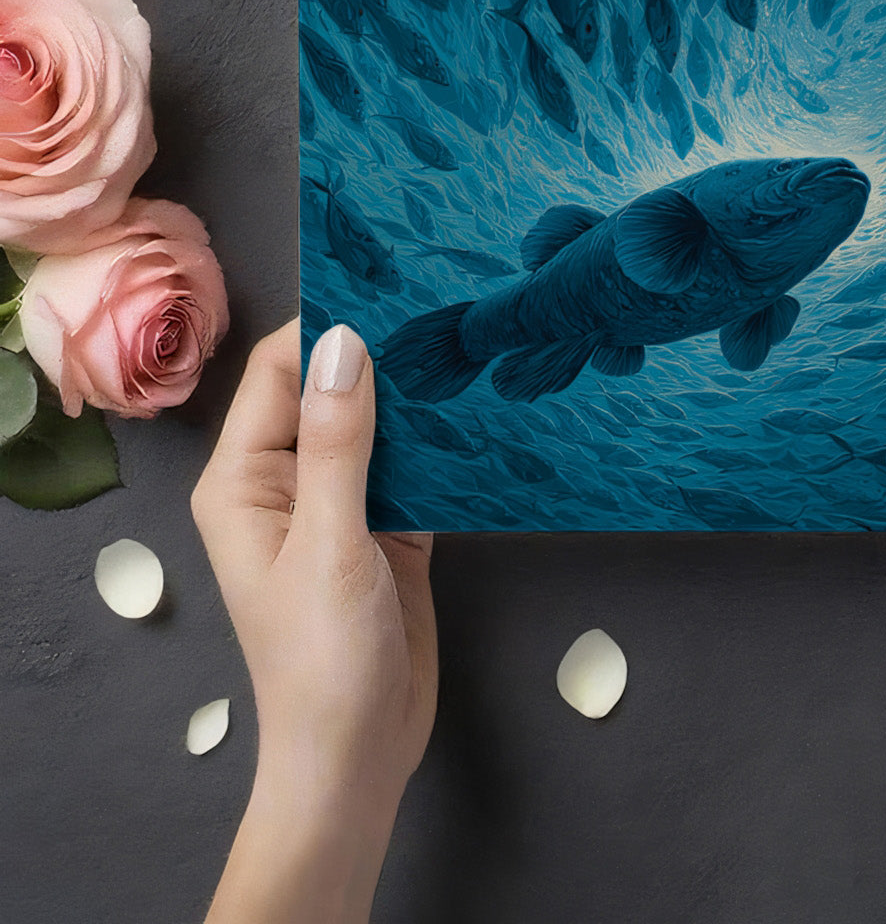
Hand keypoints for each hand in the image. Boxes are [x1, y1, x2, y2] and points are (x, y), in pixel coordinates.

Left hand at [192, 320, 437, 923]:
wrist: (359, 755)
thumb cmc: (323, 661)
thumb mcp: (330, 543)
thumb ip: (340, 443)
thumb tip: (347, 341)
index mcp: (245, 481)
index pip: (278, 374)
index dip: (326, 330)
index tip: (389, 292)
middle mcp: (286, 483)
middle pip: (330, 391)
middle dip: (379, 355)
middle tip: (443, 313)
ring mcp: (339, 505)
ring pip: (376, 425)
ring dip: (415, 397)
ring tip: (468, 352)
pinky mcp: (387, 529)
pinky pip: (411, 467)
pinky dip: (439, 445)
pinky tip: (479, 417)